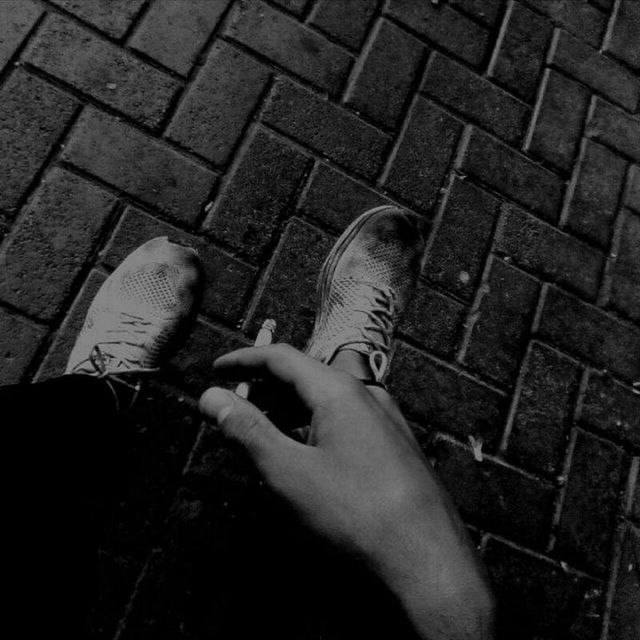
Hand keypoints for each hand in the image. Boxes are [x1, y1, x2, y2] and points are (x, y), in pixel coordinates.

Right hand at [199, 344, 493, 639]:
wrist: (426, 555)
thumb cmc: (355, 511)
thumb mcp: (287, 470)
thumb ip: (247, 429)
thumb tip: (211, 397)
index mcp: (340, 390)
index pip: (282, 357)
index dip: (243, 360)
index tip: (215, 370)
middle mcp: (367, 395)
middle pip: (305, 377)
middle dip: (264, 388)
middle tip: (232, 405)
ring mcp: (385, 419)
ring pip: (326, 400)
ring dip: (288, 408)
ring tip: (260, 428)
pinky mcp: (393, 444)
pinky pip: (345, 420)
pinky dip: (313, 425)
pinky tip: (301, 449)